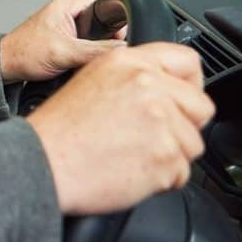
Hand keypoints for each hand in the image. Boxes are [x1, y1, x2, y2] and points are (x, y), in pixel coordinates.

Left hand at [0, 0, 125, 82]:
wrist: (5, 66)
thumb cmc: (23, 53)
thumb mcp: (64, 52)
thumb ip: (95, 51)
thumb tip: (120, 50)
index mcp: (67, 5)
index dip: (120, 10)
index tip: (127, 27)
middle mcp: (68, 12)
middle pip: (104, 15)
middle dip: (113, 30)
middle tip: (115, 45)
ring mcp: (67, 26)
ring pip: (97, 31)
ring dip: (102, 43)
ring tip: (102, 54)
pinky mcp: (65, 39)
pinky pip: (87, 42)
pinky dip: (92, 50)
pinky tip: (90, 60)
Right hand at [26, 43, 213, 214]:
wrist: (41, 161)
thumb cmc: (58, 130)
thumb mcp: (91, 80)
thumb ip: (133, 78)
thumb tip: (166, 90)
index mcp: (129, 63)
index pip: (188, 62)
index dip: (191, 85)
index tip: (184, 100)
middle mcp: (148, 85)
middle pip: (201, 107)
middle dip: (183, 126)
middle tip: (150, 137)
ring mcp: (160, 119)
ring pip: (192, 144)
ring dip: (170, 156)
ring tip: (131, 155)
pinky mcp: (165, 154)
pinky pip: (182, 173)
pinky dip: (161, 179)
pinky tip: (130, 170)